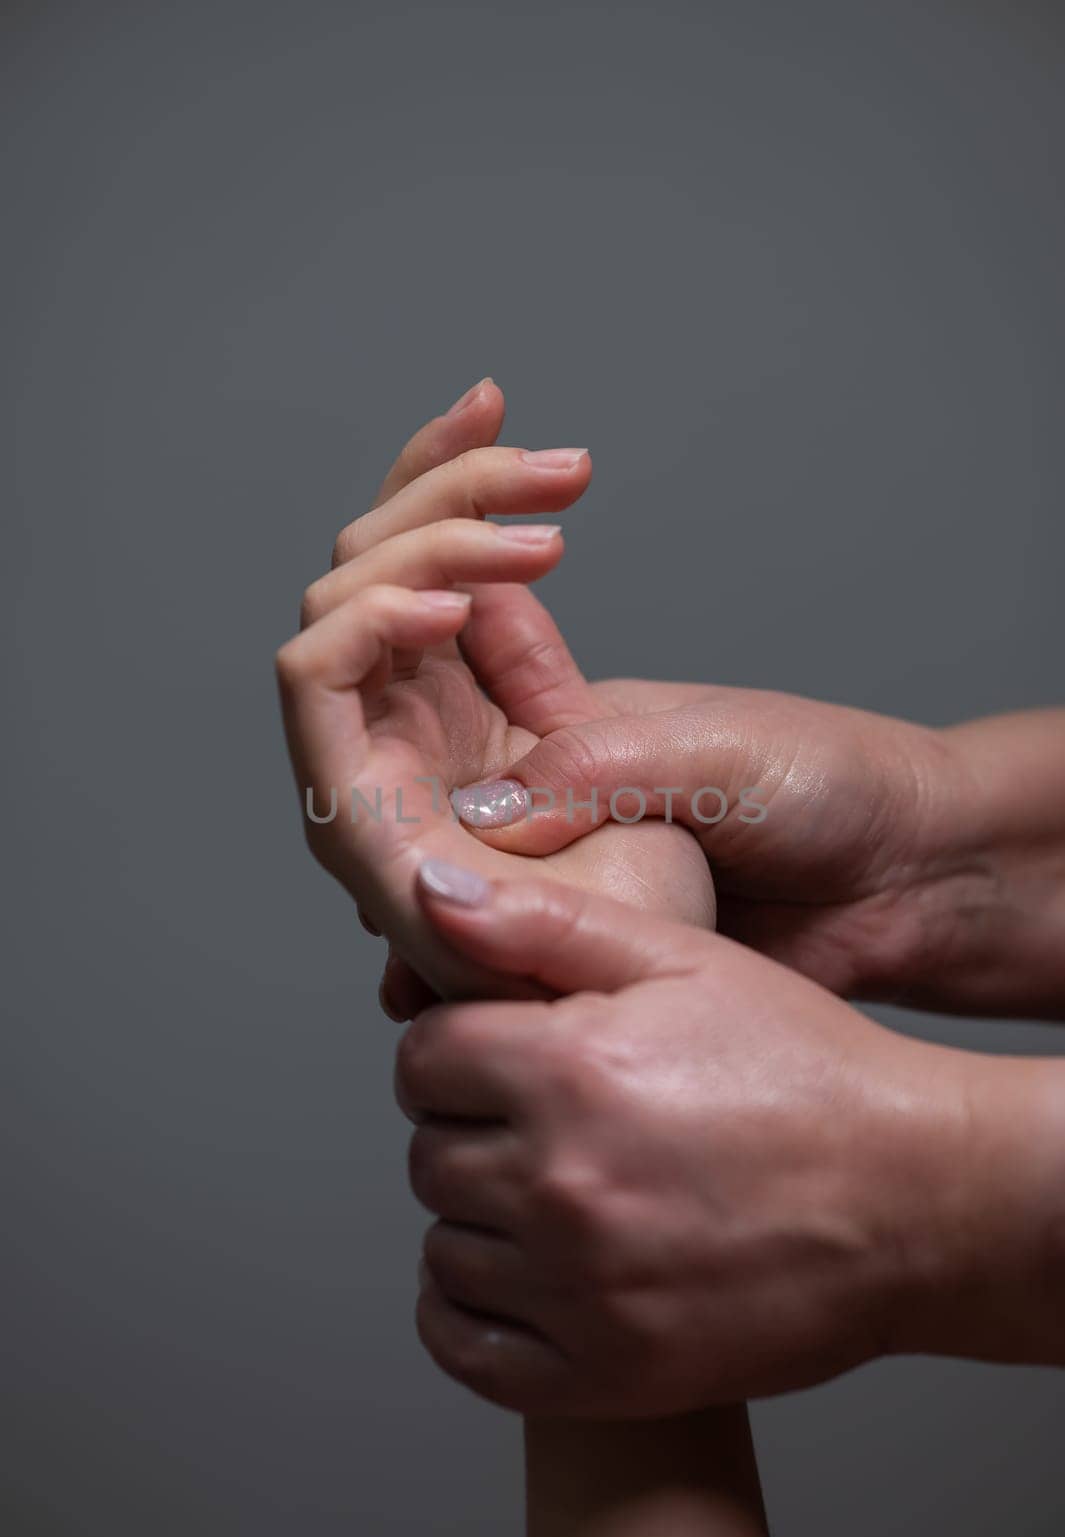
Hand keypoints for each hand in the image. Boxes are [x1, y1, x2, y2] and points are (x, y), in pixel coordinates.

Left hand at [276, 381, 713, 1000]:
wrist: (874, 865)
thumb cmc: (768, 903)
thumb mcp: (672, 857)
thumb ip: (582, 804)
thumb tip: (480, 798)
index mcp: (427, 845)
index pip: (315, 701)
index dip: (357, 628)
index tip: (457, 604)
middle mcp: (433, 784)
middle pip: (352, 614)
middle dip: (428, 532)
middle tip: (547, 497)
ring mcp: (477, 734)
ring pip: (410, 583)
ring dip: (467, 498)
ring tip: (561, 466)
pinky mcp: (533, 700)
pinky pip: (478, 595)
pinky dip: (485, 510)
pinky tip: (514, 443)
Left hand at [396, 861, 1064, 1414]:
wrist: (914, 1201)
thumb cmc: (809, 1070)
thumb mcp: (687, 960)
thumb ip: (543, 922)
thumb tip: (430, 887)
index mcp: (571, 1071)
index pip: (421, 1059)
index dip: (457, 1049)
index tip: (502, 1057)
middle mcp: (561, 1185)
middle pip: (427, 1152)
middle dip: (470, 1128)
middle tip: (541, 1121)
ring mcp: (581, 1290)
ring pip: (443, 1246)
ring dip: (477, 1217)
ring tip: (551, 1192)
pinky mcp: (606, 1372)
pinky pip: (464, 1348)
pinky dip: (466, 1312)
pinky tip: (516, 1273)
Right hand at [445, 677, 1006, 1009]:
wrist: (924, 875)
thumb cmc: (834, 781)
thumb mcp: (709, 751)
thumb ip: (594, 769)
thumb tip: (482, 817)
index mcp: (573, 737)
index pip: (456, 750)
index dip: (409, 785)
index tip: (375, 829)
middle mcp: (567, 818)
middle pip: (454, 847)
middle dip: (414, 883)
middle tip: (390, 925)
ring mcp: (592, 894)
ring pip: (487, 923)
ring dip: (448, 948)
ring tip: (420, 987)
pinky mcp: (619, 965)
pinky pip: (541, 983)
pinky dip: (501, 999)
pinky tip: (482, 1018)